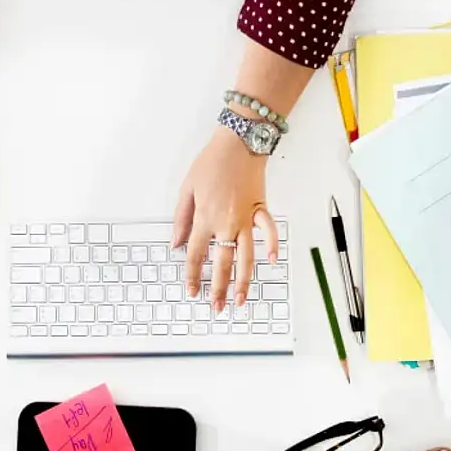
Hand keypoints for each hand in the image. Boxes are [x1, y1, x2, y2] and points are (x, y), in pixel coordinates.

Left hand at [171, 129, 278, 311]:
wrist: (239, 142)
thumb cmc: (211, 163)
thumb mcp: (187, 189)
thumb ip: (181, 219)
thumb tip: (177, 244)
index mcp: (205, 219)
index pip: (196, 256)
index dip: (193, 276)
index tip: (192, 292)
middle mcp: (226, 224)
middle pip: (222, 264)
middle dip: (218, 289)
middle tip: (217, 307)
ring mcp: (246, 219)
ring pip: (246, 257)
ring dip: (244, 281)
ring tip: (242, 300)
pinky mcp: (261, 209)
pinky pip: (269, 231)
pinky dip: (273, 246)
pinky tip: (273, 262)